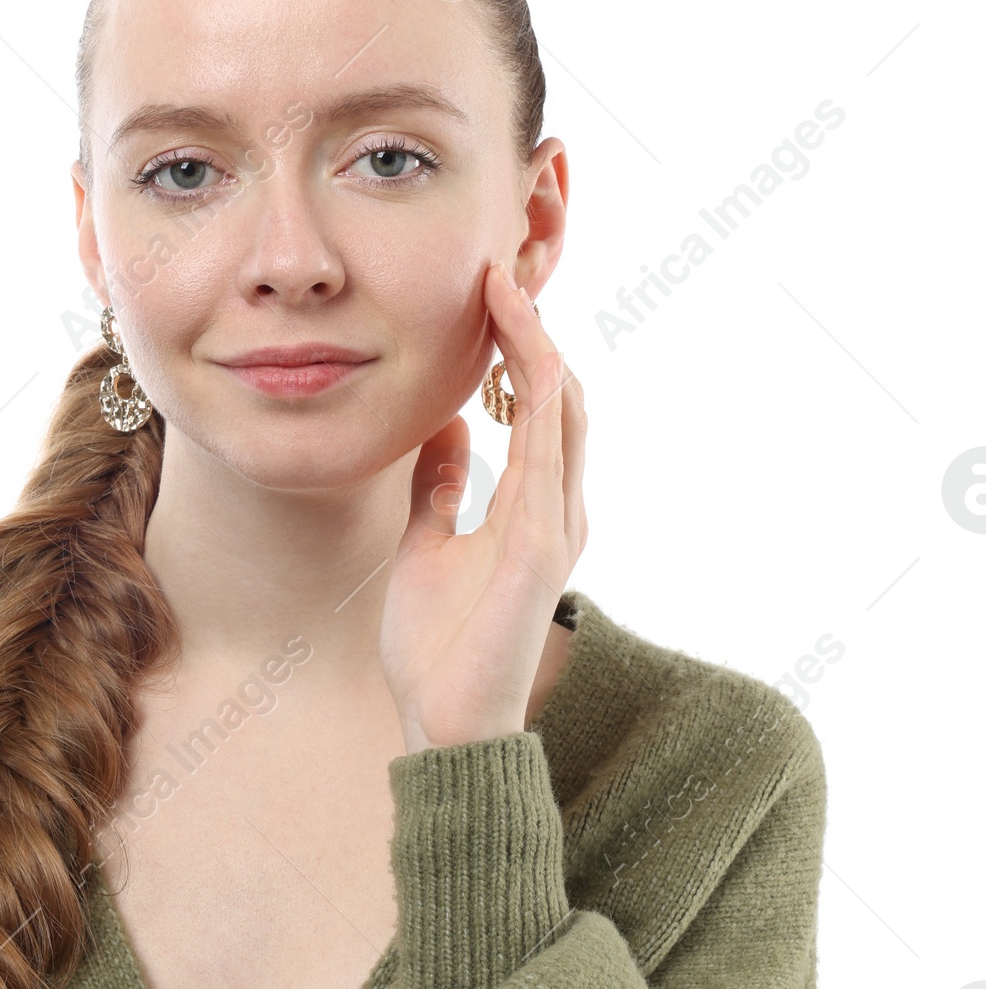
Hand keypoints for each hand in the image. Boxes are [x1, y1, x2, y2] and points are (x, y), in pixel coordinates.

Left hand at [379, 262, 587, 751]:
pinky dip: (536, 395)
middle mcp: (558, 509)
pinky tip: (519, 348)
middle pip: (557, 395)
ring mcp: (557, 526)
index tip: (486, 290)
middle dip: (531, 328)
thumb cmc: (439, 648)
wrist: (447, 723)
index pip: (536, 406)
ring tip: (505, 284)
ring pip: (561, 410)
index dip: (517, 345)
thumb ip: (441, 488)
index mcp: (534, 509)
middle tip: (500, 265)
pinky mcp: (541, 548)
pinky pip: (547, 454)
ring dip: (534, 343)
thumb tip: (445, 428)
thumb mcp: (427, 547)